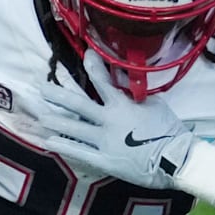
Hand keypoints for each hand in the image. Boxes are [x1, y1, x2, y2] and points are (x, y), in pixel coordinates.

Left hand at [39, 50, 193, 188]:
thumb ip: (135, 94)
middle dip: (57, 94)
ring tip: (39, 114)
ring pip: (74, 128)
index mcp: (122, 105)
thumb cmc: (169, 130)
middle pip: (78, 104)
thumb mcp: (155, 105)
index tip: (84, 53)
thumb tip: (123, 81)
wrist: (175, 159)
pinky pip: (80, 152)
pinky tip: (49, 141)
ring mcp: (104, 142)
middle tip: (41, 86)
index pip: (103, 81)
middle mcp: (109, 121)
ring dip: (55, 120)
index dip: (93, 65)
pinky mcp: (105, 160)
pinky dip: (63, 146)